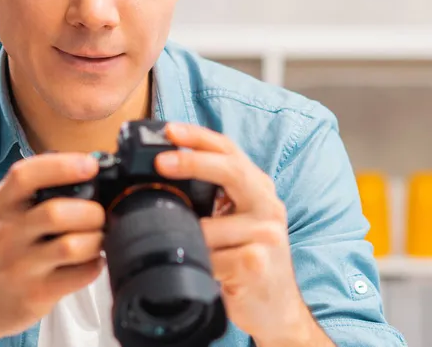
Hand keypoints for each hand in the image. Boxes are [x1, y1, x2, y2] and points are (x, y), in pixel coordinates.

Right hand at [0, 153, 103, 343]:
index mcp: (0, 205)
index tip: (89, 165)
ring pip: (72, 246)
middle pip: (57, 213)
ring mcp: (20, 267)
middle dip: (91, 212)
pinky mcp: (35, 295)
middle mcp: (6, 234)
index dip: (62, 166)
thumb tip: (83, 170)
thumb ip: (31, 192)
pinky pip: (79, 275)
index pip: (27, 175)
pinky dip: (95, 265)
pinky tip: (90, 262)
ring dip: (96, 240)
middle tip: (99, 216)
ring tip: (97, 239)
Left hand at [155, 123, 320, 344]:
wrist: (276, 307)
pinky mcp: (257, 262)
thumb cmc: (247, 258)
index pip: (229, 151)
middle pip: (232, 170)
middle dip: (193, 162)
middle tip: (161, 162)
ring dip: (186, 236)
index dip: (199, 137)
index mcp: (257, 189)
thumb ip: (211, 197)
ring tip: (178, 246)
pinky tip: (199, 268)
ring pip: (209, 226)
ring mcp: (267, 234)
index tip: (170, 131)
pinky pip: (211, 257)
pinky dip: (196, 262)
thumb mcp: (233, 220)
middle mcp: (267, 205)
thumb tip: (163, 176)